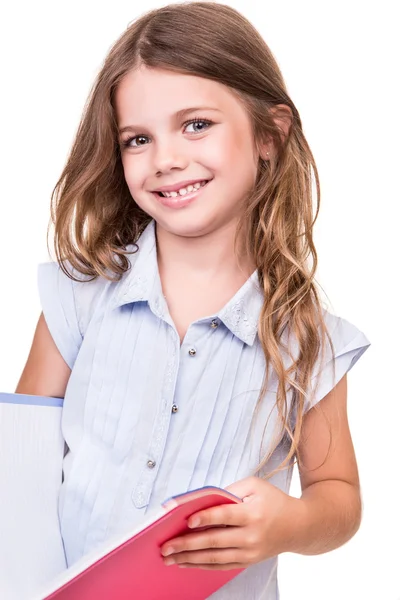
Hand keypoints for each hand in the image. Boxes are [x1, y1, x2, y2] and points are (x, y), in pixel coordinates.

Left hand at [160, 476, 303, 569]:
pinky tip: (186, 563)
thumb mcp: (255, 485)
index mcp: (253, 513)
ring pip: (215, 558)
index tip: (187, 520)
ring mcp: (250, 552)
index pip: (225, 516)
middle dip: (187, 544)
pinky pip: (221, 566)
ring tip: (169, 558)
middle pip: (215, 541)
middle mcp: (251, 535)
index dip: (206, 518)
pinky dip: (202, 565)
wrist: (299, 526)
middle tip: (166, 546)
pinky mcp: (248, 561)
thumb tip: (204, 501)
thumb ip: (230, 491)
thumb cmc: (274, 501)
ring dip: (189, 559)